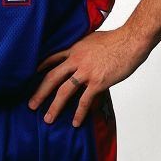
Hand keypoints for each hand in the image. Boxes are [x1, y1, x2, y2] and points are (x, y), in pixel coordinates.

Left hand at [28, 27, 146, 126]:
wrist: (129, 41)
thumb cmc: (115, 38)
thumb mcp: (92, 38)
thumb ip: (83, 47)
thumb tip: (83, 52)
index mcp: (73, 49)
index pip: (51, 58)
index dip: (40, 67)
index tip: (31, 76)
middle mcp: (75, 60)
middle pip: (52, 77)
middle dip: (40, 92)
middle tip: (31, 105)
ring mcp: (86, 72)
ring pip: (64, 91)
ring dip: (55, 106)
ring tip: (48, 119)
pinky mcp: (98, 82)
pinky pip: (85, 100)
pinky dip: (79, 112)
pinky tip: (75, 122)